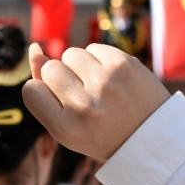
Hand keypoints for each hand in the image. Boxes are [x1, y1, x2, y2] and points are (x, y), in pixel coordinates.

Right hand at [22, 43, 170, 160]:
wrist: (154, 136)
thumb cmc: (103, 133)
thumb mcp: (69, 127)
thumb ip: (46, 95)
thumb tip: (34, 49)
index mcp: (66, 129)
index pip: (31, 90)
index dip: (43, 92)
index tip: (61, 103)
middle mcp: (84, 106)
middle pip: (50, 68)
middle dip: (63, 78)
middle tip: (85, 97)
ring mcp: (105, 83)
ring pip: (71, 54)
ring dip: (80, 66)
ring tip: (99, 87)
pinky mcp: (124, 65)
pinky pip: (94, 48)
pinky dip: (99, 60)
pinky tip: (112, 79)